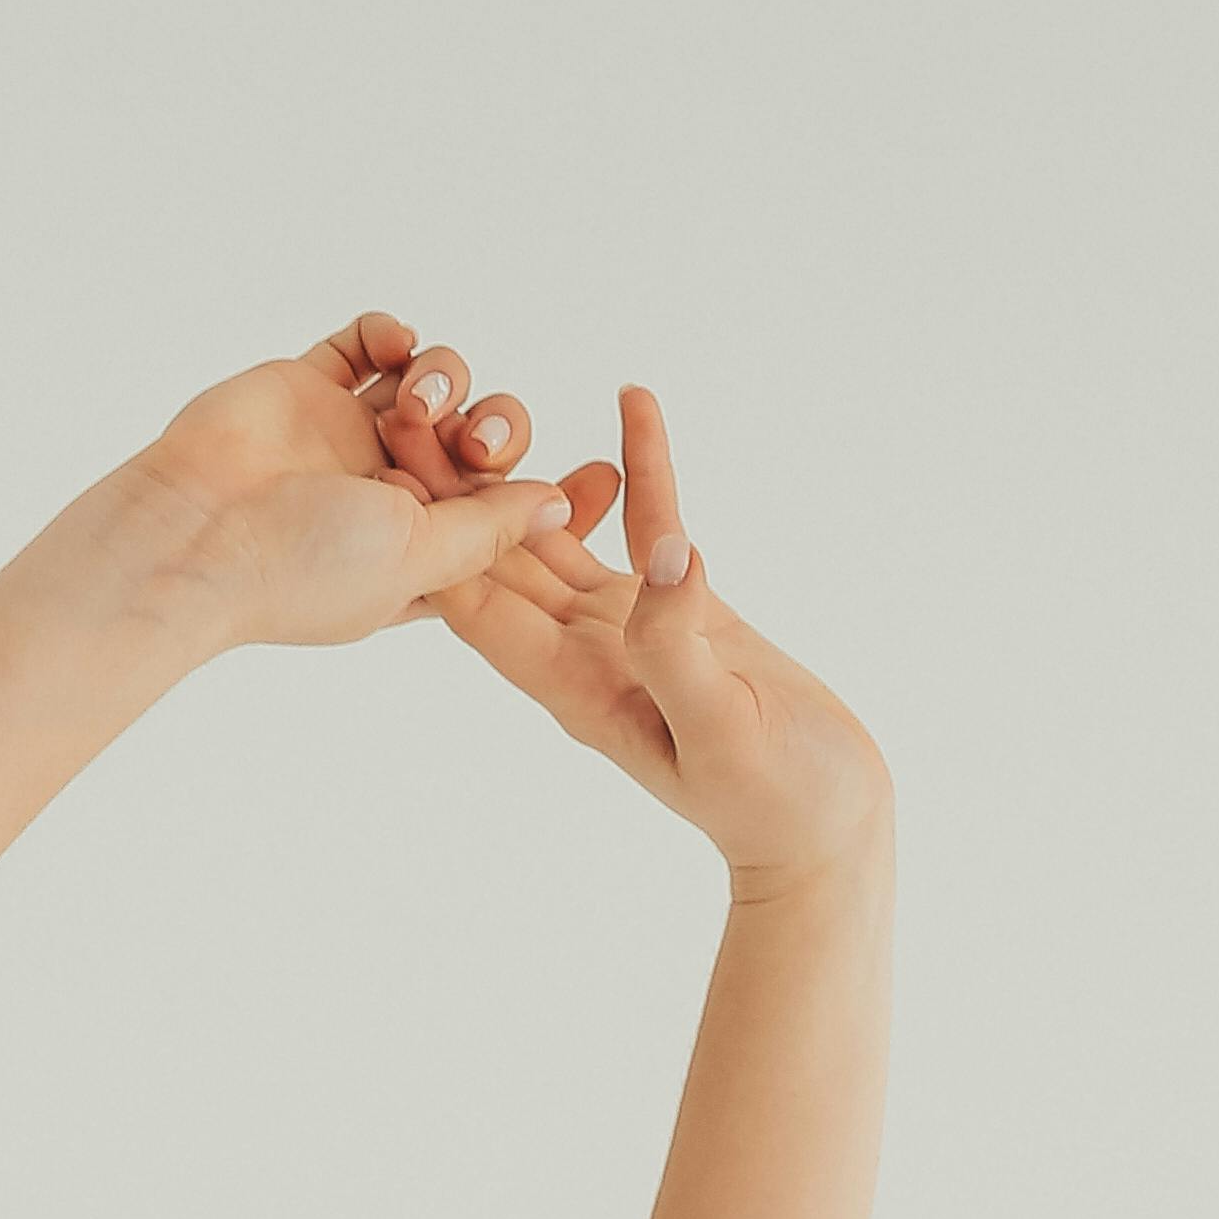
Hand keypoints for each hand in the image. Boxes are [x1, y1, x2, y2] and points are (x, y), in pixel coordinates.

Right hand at [108, 313, 620, 659]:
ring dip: (447, 378)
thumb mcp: (421, 561)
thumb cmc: (300, 569)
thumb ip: (488, 530)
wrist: (194, 533)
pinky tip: (395, 343)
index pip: (510, 519)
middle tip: (478, 438)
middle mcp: (388, 496)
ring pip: (436, 385)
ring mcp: (347, 439)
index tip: (602, 474)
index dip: (557, 498)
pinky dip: (391, 332)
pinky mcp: (307, 389)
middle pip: (483, 444)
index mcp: (422, 556)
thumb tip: (555, 502)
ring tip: (416, 398)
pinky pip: (367, 342)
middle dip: (498, 430)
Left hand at [383, 371, 891, 887]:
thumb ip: (680, 647)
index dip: (436, 539)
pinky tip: (632, 400)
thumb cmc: (775, 798)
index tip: (395, 466)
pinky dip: (637, 467)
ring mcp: (626, 627)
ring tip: (488, 392)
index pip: (481, 608)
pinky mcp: (678, 608)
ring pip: (557, 534)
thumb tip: (660, 557)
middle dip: (455, 488)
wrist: (823, 826)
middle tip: (414, 397)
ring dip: (524, 470)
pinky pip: (645, 524)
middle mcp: (583, 652)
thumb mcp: (722, 728)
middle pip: (499, 560)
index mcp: (574, 686)